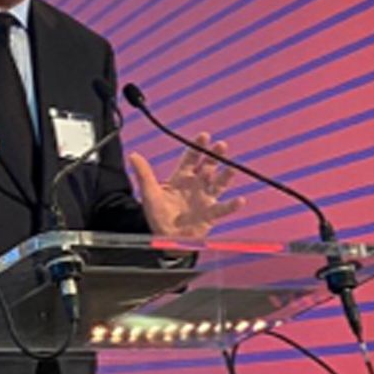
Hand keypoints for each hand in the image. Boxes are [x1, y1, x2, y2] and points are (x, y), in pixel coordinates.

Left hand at [129, 132, 243, 239]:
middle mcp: (196, 185)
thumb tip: (133, 155)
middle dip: (215, 156)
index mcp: (181, 178)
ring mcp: (205, 198)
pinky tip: (240, 200)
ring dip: (226, 176)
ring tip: (232, 168)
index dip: (197, 147)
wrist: (165, 237)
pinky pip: (223, 208)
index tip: (204, 136)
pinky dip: (232, 205)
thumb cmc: (158, 215)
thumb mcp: (149, 194)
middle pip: (208, 167)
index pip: (191, 158)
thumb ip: (144, 174)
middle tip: (221, 145)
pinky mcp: (210, 214)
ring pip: (218, 184)